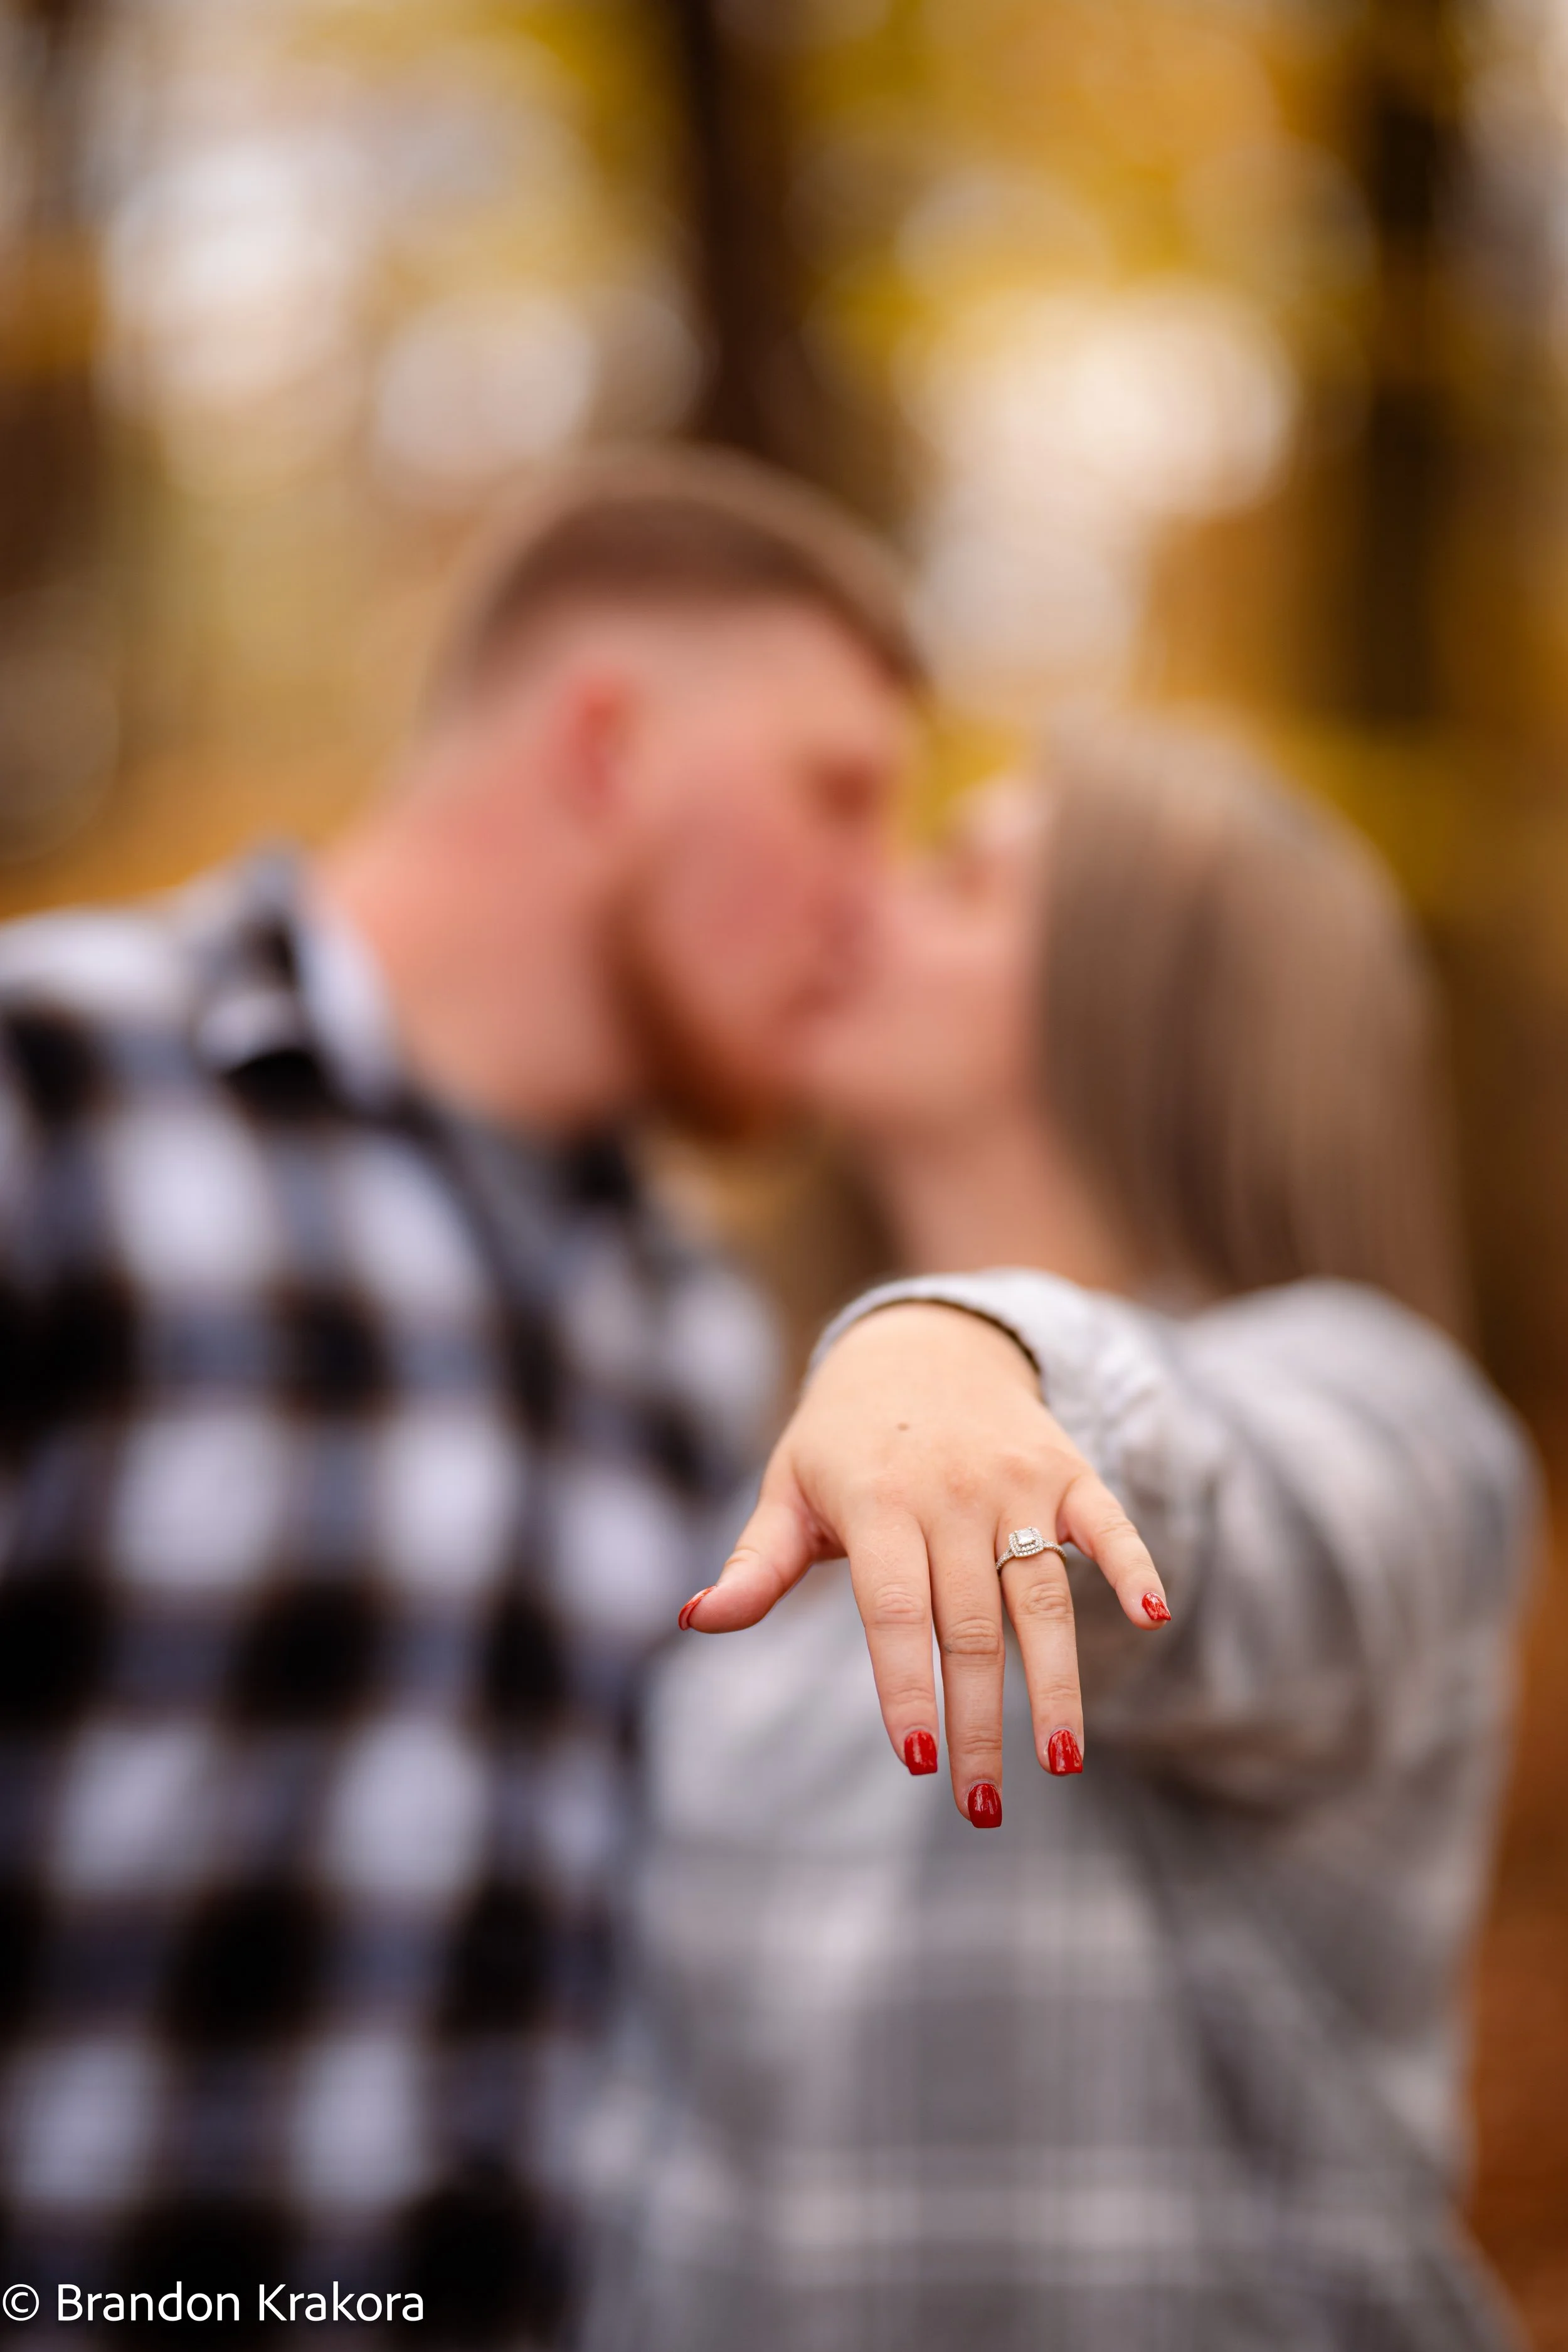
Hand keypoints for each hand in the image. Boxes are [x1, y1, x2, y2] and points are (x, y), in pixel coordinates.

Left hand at [680, 1303, 1168, 1824]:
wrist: (921, 1340)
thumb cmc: (842, 1437)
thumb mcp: (788, 1487)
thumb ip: (754, 1563)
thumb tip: (694, 1618)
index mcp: (876, 1501)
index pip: (894, 1610)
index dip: (906, 1684)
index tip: (915, 1758)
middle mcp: (950, 1492)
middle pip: (970, 1625)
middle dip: (977, 1721)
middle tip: (980, 1806)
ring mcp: (1015, 1480)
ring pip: (1041, 1595)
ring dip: (1054, 1682)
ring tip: (1059, 1762)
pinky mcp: (1067, 1470)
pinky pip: (1107, 1524)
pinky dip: (1133, 1566)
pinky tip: (1154, 1618)